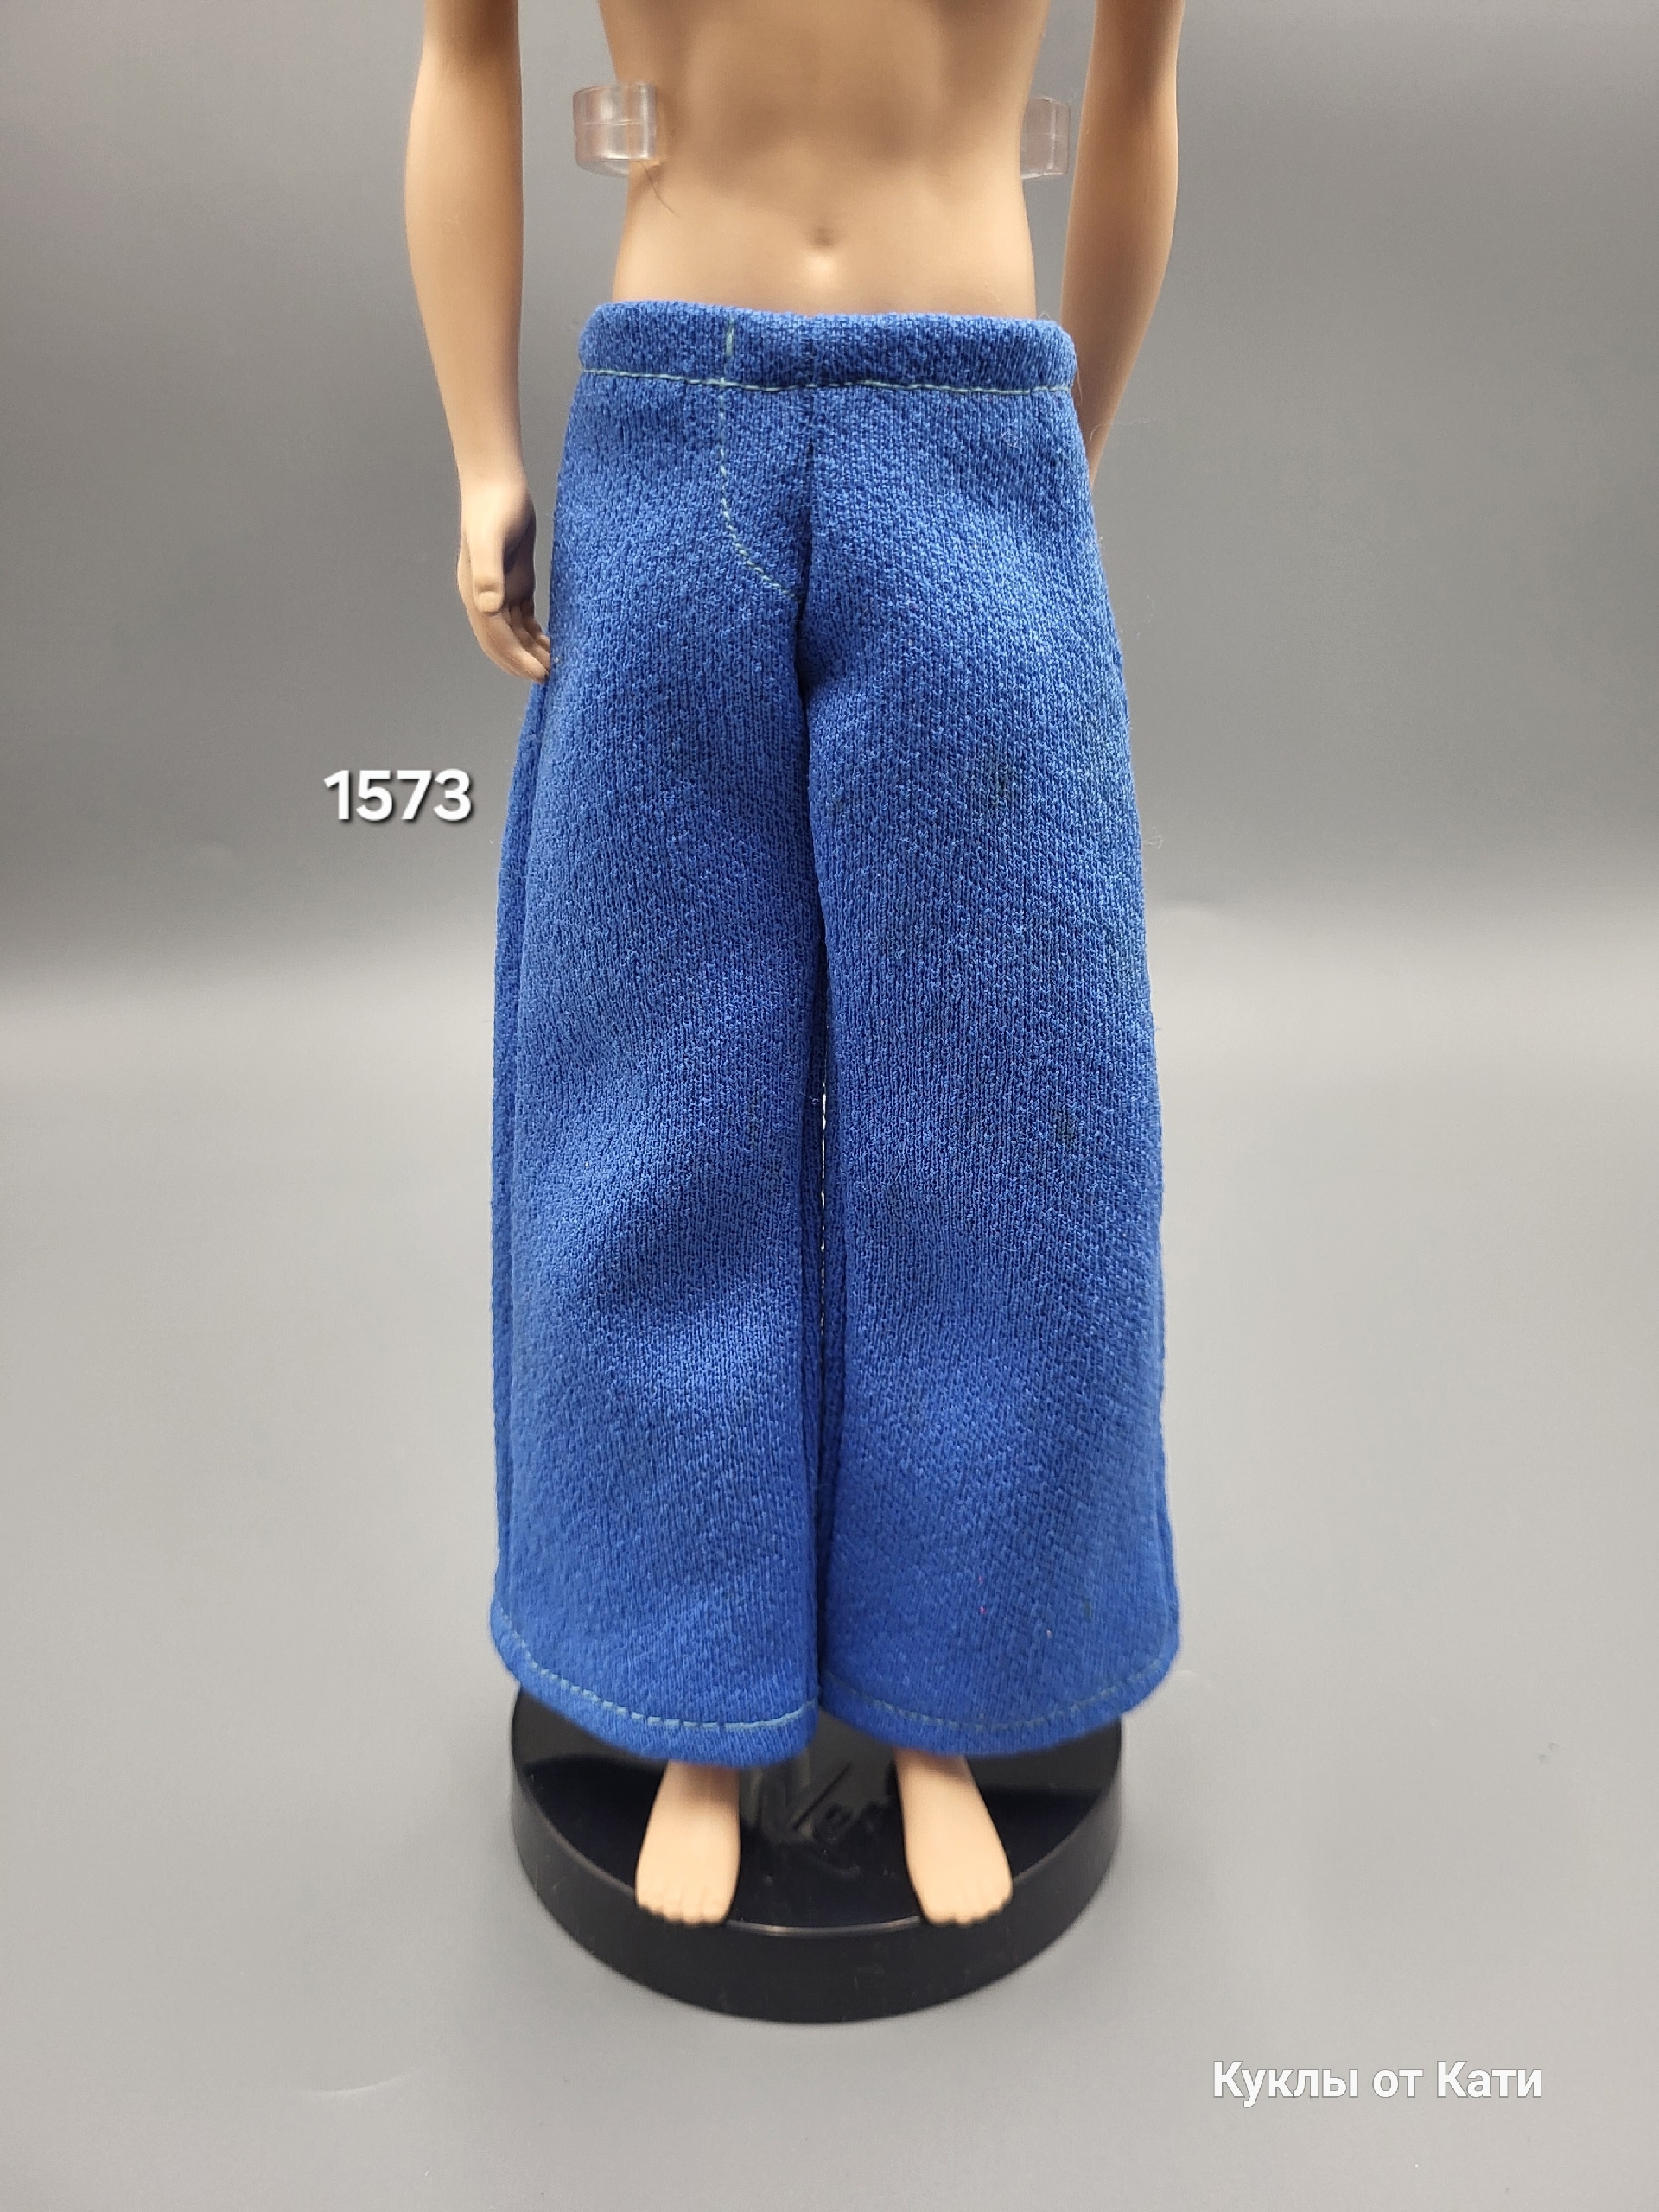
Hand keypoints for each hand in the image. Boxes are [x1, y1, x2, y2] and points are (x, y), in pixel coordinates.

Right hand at [457, 477, 551, 680]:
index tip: (539, 674)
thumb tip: (488, 607)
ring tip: (555, 666)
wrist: (497, 482)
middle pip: (502, 642)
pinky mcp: (515, 581)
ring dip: (531, 652)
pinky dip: (535, 635)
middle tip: (549, 679)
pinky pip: (523, 618)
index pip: (495, 637)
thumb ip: (487, 573)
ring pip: (514, 633)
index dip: (516, 658)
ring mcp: (499, 590)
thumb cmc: (494, 507)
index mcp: (475, 592)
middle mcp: (484, 596)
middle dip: (522, 663)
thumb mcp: (490, 539)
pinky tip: (552, 643)